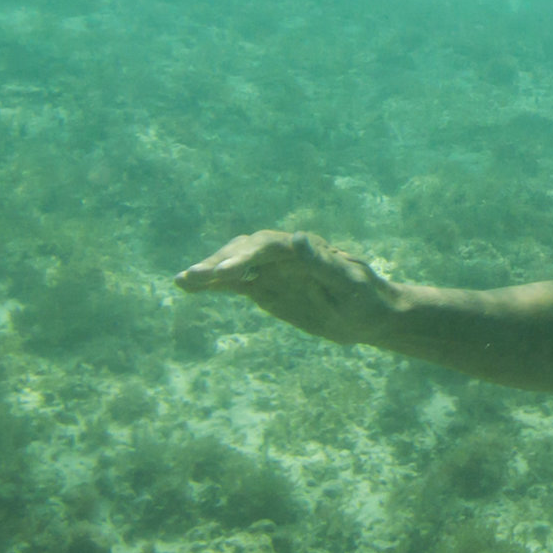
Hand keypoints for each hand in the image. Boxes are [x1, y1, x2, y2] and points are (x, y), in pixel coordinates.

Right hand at [176, 229, 395, 345]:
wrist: (370, 315)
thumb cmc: (365, 298)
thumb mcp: (349, 283)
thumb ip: (323, 263)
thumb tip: (300, 238)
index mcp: (303, 248)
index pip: (267, 246)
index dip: (245, 257)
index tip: (224, 275)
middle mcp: (283, 254)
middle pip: (244, 251)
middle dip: (219, 262)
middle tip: (193, 278)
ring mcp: (272, 270)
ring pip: (234, 265)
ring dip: (208, 272)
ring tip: (181, 282)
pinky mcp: (265, 288)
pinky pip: (235, 284)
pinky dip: (212, 285)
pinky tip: (189, 288)